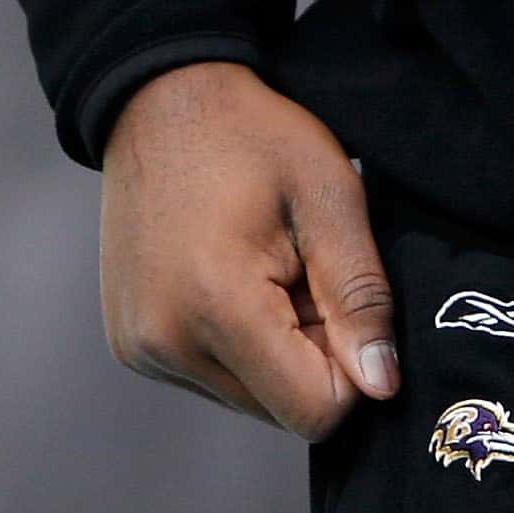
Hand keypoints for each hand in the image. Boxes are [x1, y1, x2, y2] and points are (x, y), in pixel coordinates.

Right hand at [100, 60, 398, 440]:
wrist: (161, 102)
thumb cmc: (254, 137)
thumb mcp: (331, 197)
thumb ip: (360, 295)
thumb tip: (383, 384)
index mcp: (217, 306)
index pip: (311, 409)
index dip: (352, 368)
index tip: (346, 303)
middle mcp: (165, 345)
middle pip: (279, 408)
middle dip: (312, 355)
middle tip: (305, 273)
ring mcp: (140, 350)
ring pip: (247, 398)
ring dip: (276, 350)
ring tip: (269, 269)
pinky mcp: (130, 346)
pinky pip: (210, 379)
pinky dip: (239, 344)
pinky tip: (234, 278)